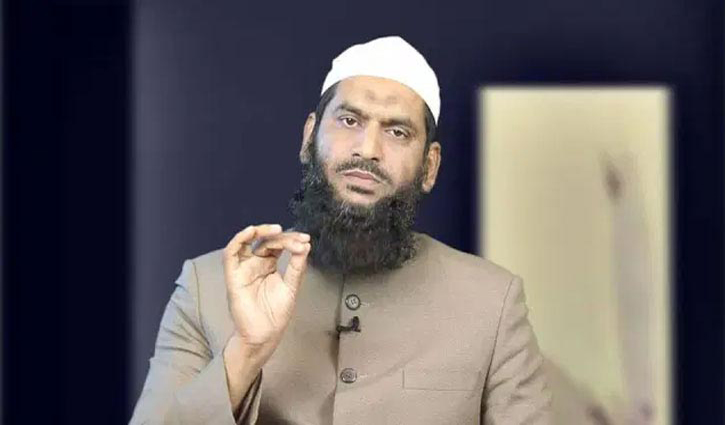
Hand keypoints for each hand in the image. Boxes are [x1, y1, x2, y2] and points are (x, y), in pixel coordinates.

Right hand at [222, 224, 310, 357]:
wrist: (265, 335)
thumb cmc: (276, 314)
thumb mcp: (291, 286)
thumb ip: (297, 266)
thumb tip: (306, 245)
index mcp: (269, 266)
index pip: (277, 245)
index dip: (291, 240)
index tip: (306, 240)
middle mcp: (255, 264)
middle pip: (265, 241)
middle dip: (282, 237)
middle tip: (297, 238)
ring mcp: (243, 269)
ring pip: (245, 242)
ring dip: (259, 231)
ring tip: (276, 229)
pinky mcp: (233, 276)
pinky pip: (231, 254)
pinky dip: (239, 240)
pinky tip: (252, 232)